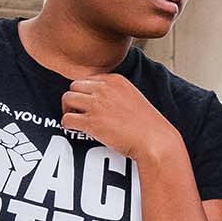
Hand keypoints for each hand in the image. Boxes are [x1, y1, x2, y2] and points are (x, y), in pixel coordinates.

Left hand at [61, 74, 176, 162]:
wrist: (154, 141)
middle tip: (78, 111)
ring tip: (75, 120)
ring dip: (68, 110)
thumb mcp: (133, 98)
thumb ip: (115, 94)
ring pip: (67, 99)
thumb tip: (100, 101)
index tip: (88, 103)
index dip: (86, 92)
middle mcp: (104, 89)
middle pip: (74, 85)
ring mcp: (97, 105)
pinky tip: (75, 130)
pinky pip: (67, 119)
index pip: (88, 79)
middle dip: (74, 99)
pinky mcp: (92, 122)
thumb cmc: (147, 125)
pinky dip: (67, 125)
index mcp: (115, 80)